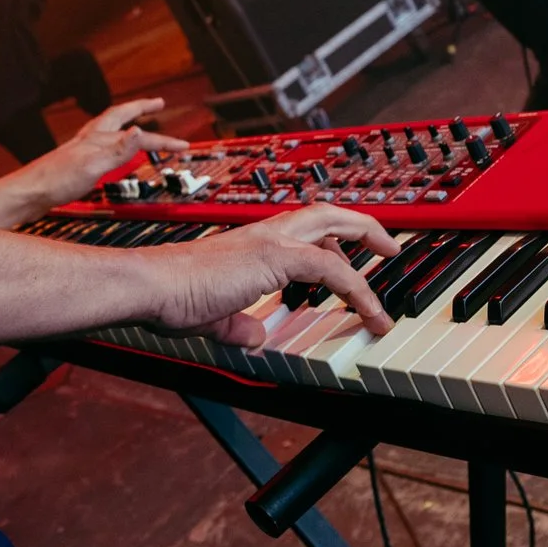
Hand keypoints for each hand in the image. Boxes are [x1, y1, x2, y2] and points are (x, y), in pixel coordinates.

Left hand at [22, 99, 191, 209]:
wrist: (27, 194)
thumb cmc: (55, 182)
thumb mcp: (93, 166)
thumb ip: (118, 149)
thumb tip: (141, 129)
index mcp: (97, 138)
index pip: (137, 133)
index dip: (162, 139)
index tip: (182, 144)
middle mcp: (89, 139)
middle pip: (119, 117)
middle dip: (140, 108)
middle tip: (158, 103)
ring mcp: (80, 149)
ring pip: (109, 129)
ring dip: (126, 122)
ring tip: (137, 120)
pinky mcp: (73, 162)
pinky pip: (100, 144)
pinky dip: (112, 141)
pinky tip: (108, 150)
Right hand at [138, 205, 397, 345]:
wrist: (153, 285)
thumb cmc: (171, 295)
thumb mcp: (215, 314)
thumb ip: (239, 323)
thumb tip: (255, 335)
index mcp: (251, 241)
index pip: (302, 227)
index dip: (331, 237)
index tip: (349, 252)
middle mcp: (265, 232)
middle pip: (326, 211)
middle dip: (361, 223)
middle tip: (388, 244)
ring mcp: (270, 240)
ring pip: (334, 224)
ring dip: (369, 242)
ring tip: (394, 263)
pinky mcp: (274, 257)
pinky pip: (331, 267)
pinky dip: (358, 288)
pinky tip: (371, 311)